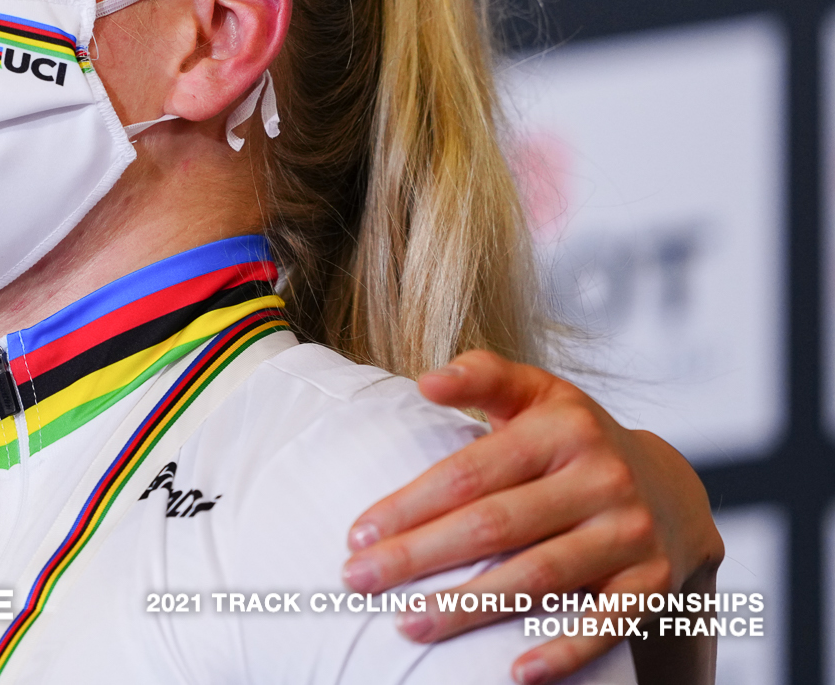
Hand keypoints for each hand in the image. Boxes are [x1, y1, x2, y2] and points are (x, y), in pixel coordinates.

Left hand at [338, 351, 722, 683]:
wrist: (673, 488)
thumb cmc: (573, 439)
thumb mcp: (537, 393)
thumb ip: (482, 376)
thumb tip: (426, 382)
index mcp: (563, 429)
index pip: (470, 472)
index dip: (409, 504)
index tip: (357, 534)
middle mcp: (603, 479)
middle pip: (494, 525)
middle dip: (419, 556)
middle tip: (357, 581)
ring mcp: (631, 534)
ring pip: (539, 577)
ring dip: (469, 607)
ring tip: (407, 625)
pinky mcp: (653, 583)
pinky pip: (605, 624)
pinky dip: (563, 650)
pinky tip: (515, 672)